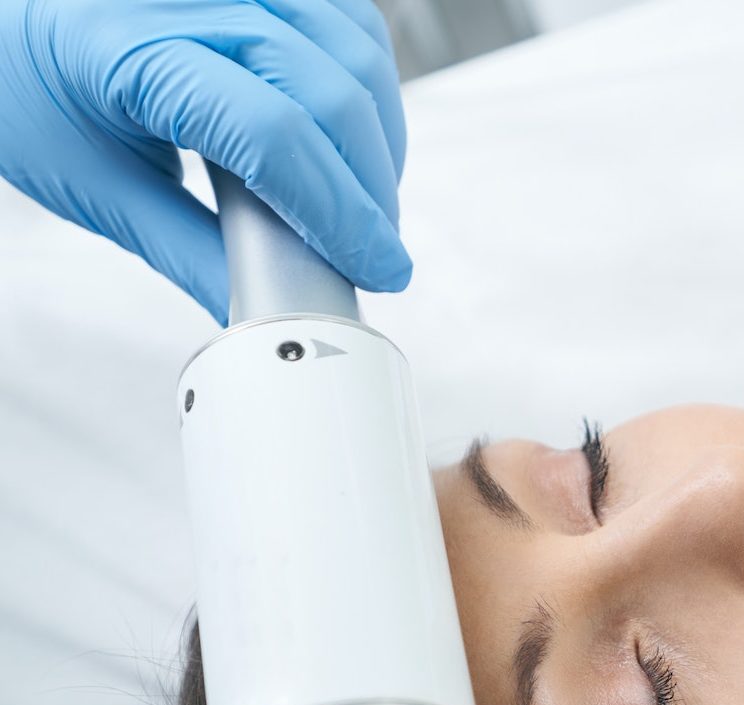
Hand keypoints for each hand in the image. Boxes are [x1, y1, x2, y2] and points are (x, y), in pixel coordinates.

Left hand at [0, 0, 412, 324]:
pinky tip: (355, 136)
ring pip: (356, 49)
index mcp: (129, 49)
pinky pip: (348, 17)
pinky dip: (368, 81)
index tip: (378, 269)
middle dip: (372, 190)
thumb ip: (186, 248)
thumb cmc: (27, 82)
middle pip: (330, 93)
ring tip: (365, 200)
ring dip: (381, 136)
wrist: (5, 10)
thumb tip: (261, 312)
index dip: (342, 215)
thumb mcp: (93, 180)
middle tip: (375, 252)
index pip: (274, 137)